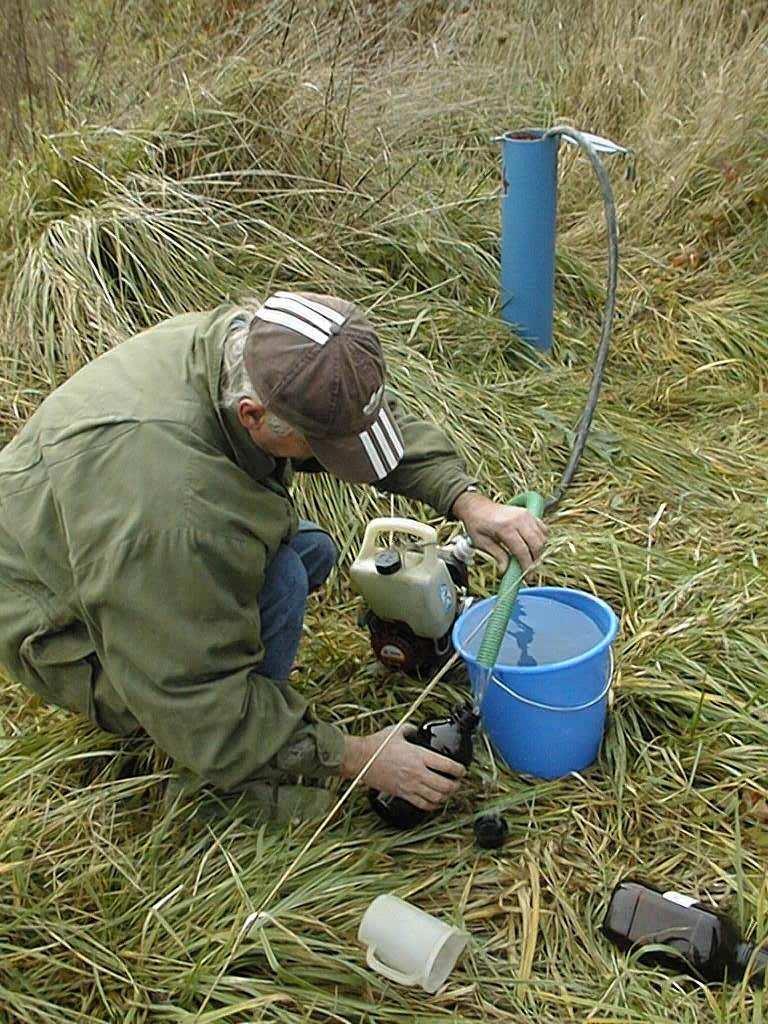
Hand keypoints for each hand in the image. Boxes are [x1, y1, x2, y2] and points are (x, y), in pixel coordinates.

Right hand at [341, 725, 464, 811]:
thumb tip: (417, 731)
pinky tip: (435, 802)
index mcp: (419, 755)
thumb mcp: (397, 731)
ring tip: (449, 792)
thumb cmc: (377, 745)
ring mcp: (410, 785)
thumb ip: (411, 729)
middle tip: (457, 782)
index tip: (462, 770)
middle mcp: (418, 772)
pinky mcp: (402, 794)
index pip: (448, 766)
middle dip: (456, 786)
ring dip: (446, 796)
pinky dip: (432, 806)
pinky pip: (422, 805)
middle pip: (445, 786)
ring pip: (436, 798)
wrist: (361, 759)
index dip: (459, 770)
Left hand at [451, 491, 546, 572]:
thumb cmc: (477, 524)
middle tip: (529, 570)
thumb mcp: (481, 542)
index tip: (527, 577)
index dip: (527, 566)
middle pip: (536, 544)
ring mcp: (525, 515)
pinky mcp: (528, 513)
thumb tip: (506, 569)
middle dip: (535, 560)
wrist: (477, 506)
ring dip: (539, 551)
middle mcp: (518, 519)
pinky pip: (543, 529)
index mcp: (505, 527)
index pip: (522, 550)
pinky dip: (541, 539)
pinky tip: (533, 546)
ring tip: (530, 559)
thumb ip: (496, 555)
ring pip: (542, 537)